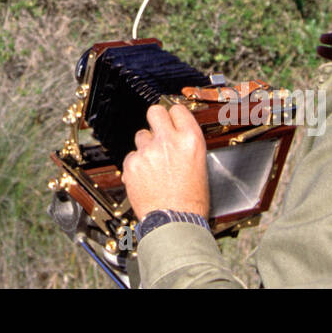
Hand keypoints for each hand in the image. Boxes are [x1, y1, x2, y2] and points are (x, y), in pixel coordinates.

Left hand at [121, 103, 209, 220]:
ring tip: (155, 165)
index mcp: (190, 140)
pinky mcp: (132, 163)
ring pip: (141, 135)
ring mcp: (148, 151)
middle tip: (157, 131)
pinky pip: (132, 156)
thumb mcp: (200, 166)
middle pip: (155, 111)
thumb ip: (186, 145)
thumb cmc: (191, 201)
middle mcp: (169, 141)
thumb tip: (176, 133)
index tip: (171, 119)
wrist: (175, 222)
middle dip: (155, 120)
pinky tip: (146, 177)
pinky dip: (136, 165)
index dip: (173, 115)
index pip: (177, 110)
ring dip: (146, 146)